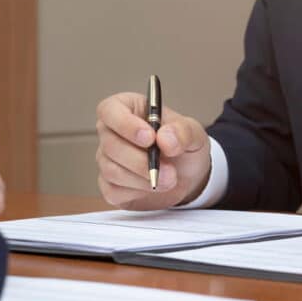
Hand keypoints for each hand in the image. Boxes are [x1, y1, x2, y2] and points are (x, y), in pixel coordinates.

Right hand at [96, 92, 210, 209]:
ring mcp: (108, 160)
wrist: (188, 176)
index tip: (150, 138)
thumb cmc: (183, 146)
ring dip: (143, 178)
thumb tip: (165, 139)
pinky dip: (138, 192)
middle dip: (140, 160)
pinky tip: (154, 187)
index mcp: (127, 109)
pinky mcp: (110, 186)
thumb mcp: (194, 133)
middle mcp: (112, 133)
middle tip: (168, 169)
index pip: (110, 110)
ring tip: (170, 179)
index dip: (125, 124)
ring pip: (111, 170)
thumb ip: (183, 132)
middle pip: (110, 145)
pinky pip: (114, 191)